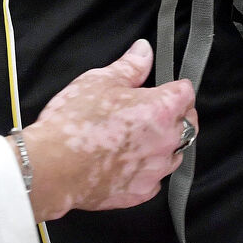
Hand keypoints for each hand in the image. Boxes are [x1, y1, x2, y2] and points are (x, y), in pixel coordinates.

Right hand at [20, 40, 195, 221]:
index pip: (186, 92)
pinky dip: (146, 170)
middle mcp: (167, 141)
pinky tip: (126, 163)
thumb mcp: (99, 81)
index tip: (163, 88)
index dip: (175, 87)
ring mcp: (156, 170)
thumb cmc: (75, 122)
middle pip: (188, 124)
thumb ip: (130, 66)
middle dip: (176, 116)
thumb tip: (144, 50)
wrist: (53, 167)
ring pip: (175, 154)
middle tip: (150, 111)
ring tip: (138, 139)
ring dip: (164, 144)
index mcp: (162, 109)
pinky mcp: (142, 192)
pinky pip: (155, 179)